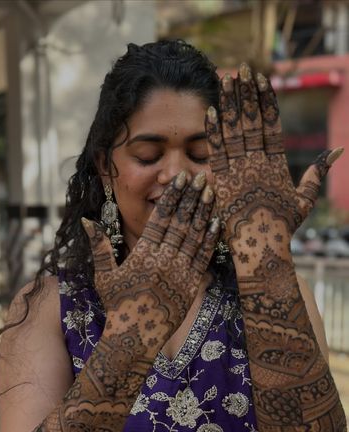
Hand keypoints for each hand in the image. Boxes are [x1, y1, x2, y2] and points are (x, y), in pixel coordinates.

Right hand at [82, 171, 219, 362]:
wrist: (135, 338)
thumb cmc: (117, 306)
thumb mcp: (104, 276)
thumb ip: (100, 247)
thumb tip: (87, 221)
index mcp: (142, 255)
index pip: (160, 219)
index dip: (172, 197)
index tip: (179, 179)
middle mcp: (163, 261)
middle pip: (180, 223)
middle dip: (190, 198)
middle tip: (198, 178)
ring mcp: (179, 274)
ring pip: (195, 237)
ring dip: (204, 212)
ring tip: (210, 192)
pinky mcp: (191, 286)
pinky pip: (203, 257)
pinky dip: (211, 238)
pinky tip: (217, 222)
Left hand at [205, 62, 342, 269]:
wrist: (262, 247)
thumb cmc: (284, 227)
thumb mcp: (304, 199)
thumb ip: (317, 174)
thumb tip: (337, 151)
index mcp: (277, 164)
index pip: (271, 124)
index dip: (265, 101)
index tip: (261, 80)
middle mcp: (258, 163)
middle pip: (251, 121)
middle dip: (246, 94)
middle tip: (241, 70)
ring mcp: (239, 171)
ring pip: (233, 132)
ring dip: (229, 105)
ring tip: (226, 81)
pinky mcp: (223, 181)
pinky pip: (217, 152)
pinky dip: (213, 132)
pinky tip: (210, 112)